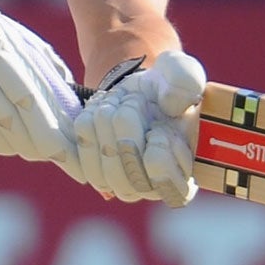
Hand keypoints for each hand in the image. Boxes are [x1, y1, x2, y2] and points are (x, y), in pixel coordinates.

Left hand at [71, 50, 204, 207]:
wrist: (141, 92)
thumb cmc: (168, 88)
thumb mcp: (184, 73)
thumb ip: (186, 82)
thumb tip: (170, 105)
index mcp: (183, 180)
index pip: (163, 177)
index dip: (158, 146)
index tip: (160, 125)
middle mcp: (150, 190)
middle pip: (125, 172)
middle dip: (126, 125)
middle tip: (135, 100)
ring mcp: (119, 184)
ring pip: (99, 163)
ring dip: (105, 122)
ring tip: (118, 102)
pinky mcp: (93, 172)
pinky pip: (78, 155)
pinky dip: (86, 125)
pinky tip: (99, 107)